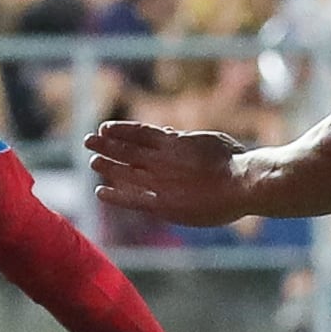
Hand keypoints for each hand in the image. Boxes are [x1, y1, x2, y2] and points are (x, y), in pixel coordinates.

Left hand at [89, 120, 254, 227]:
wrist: (242, 183)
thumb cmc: (236, 162)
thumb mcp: (211, 140)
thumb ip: (186, 139)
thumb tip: (169, 133)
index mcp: (174, 142)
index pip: (140, 133)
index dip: (121, 130)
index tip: (105, 128)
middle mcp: (161, 159)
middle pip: (126, 149)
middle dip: (106, 144)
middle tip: (88, 140)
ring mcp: (161, 181)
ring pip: (125, 170)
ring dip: (107, 165)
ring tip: (92, 161)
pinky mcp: (163, 204)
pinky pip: (132, 198)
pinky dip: (115, 195)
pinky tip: (101, 191)